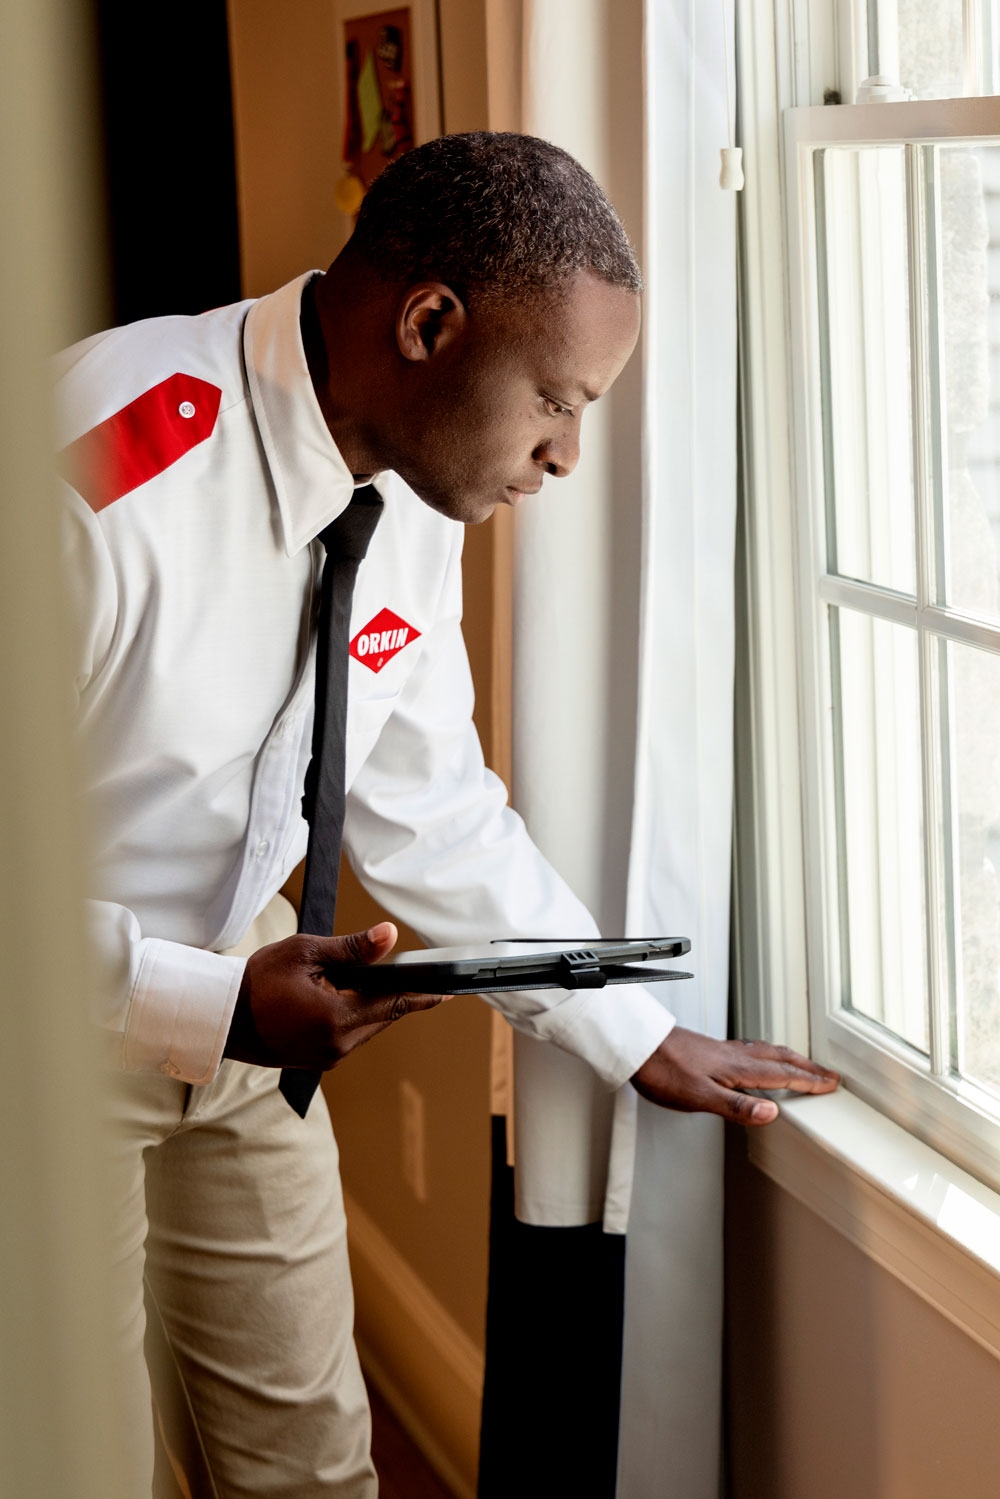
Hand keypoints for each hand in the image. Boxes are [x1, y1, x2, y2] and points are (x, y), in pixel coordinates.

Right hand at [224, 922, 445, 1069]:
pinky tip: (342, 999)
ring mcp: (326, 1058)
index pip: (395, 1005)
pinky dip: (353, 1017)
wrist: (219, 1017)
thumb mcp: (306, 953)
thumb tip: (389, 936)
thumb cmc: (256, 981)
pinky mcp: (316, 1061)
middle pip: (384, 1017)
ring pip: (367, 1028)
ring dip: (371, 1006)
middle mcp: (337, 1046)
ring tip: (362, 981)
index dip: (424, 995)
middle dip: (394, 995)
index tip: (450, 991)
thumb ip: (352, 949)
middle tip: (406, 974)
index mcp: (337, 1020)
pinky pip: (349, 1037)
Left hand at [631, 1027, 838, 1124]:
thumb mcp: (699, 1096)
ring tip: (801, 1065)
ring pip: (765, 1052)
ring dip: (788, 1059)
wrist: (637, 1046)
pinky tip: (755, 1061)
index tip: (830, 1084)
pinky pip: (749, 1051)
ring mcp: (721, 1052)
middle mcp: (733, 1056)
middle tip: (828, 1073)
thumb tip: (771, 1112)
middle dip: (806, 1066)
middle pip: (779, 1058)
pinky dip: (765, 1055)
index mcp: (737, 1068)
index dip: (808, 1080)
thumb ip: (736, 1106)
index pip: (781, 1074)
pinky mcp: (709, 1051)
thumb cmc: (661, 1070)